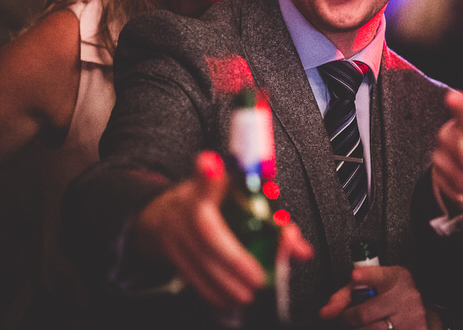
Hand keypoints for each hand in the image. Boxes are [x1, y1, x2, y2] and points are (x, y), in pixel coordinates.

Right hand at [132, 151, 312, 309]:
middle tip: (257, 278)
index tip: (209, 164)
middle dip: (233, 257)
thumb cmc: (210, 203)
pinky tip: (226, 299)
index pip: (206, 174)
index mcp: (208, 185)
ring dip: (224, 280)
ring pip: (197, 256)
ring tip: (247, 294)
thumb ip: (270, 219)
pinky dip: (209, 289)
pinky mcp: (168, 250)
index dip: (207, 172)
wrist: (160, 213)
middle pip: (206, 229)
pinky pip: (187, 272)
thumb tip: (301, 249)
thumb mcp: (234, 197)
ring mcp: (173, 228)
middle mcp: (186, 204)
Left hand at [319, 264, 428, 328]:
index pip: (378, 276)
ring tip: (362, 324)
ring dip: (359, 329)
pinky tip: (372, 327)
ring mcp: (410, 317)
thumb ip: (345, 295)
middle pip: (364, 313)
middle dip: (348, 318)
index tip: (355, 275)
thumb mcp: (370, 287)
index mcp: (395, 277)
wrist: (415, 314)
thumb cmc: (388, 297)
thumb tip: (324, 313)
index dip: (366, 276)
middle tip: (347, 317)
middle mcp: (405, 296)